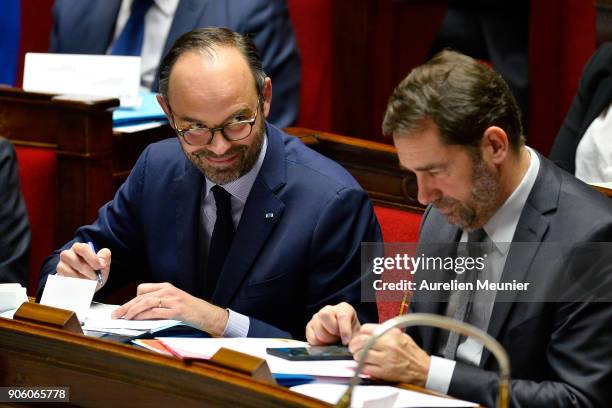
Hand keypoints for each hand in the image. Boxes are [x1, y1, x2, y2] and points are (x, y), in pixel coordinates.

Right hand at [56, 242, 110, 290]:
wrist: (90, 285)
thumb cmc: (96, 272)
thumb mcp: (104, 264)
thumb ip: (105, 257)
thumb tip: (101, 260)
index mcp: (80, 248)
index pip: (82, 248)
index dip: (92, 258)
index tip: (101, 266)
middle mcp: (68, 253)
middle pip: (71, 257)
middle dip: (85, 269)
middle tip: (95, 276)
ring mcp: (61, 264)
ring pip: (65, 268)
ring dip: (79, 276)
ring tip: (89, 281)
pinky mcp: (59, 275)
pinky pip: (63, 278)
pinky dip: (74, 282)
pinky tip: (81, 284)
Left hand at [111, 282, 228, 336]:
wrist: (209, 315)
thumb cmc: (192, 311)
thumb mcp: (175, 301)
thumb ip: (160, 302)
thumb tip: (141, 311)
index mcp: (167, 287)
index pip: (143, 289)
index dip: (132, 299)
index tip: (125, 309)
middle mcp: (169, 291)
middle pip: (141, 296)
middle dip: (126, 306)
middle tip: (116, 315)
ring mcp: (173, 300)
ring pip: (145, 303)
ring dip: (132, 311)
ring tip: (123, 318)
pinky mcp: (176, 310)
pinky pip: (155, 312)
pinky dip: (143, 316)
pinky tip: (137, 321)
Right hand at [306, 302, 360, 344]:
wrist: (344, 339)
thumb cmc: (351, 336)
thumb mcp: (357, 336)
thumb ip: (355, 339)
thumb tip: (348, 344)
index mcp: (344, 308)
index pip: (342, 315)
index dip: (344, 330)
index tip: (346, 341)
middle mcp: (329, 309)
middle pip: (324, 314)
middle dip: (331, 331)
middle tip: (337, 338)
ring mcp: (317, 317)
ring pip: (317, 326)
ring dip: (325, 339)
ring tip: (332, 341)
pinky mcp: (310, 326)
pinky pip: (311, 336)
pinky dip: (318, 343)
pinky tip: (325, 343)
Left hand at [349, 324, 430, 386]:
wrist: (423, 369)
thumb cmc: (412, 353)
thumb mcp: (401, 336)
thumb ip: (385, 332)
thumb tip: (369, 332)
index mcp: (391, 333)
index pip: (366, 329)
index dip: (359, 333)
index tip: (358, 337)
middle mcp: (388, 344)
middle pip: (360, 341)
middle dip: (354, 345)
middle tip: (353, 348)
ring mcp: (386, 358)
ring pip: (360, 355)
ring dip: (357, 356)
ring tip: (360, 357)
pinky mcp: (384, 371)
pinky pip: (366, 368)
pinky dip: (362, 367)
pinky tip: (364, 365)